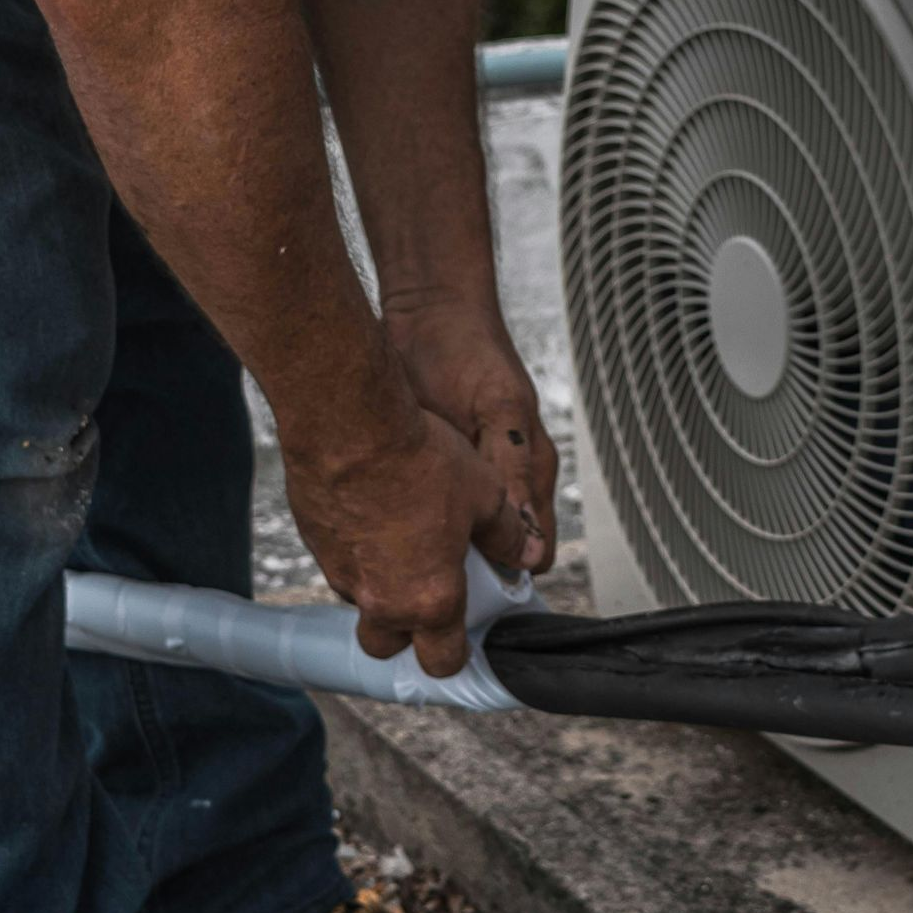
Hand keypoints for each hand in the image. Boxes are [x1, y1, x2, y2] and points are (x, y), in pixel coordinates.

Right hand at [285, 405, 530, 677]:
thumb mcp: (485, 494)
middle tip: (425, 596)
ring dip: (377, 586)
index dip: (455, 654)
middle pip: (386, 646)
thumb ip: (507, 534)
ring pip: (359, 601)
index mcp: (429, 598)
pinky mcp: (313, 543)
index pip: (442, 660)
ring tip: (400, 542)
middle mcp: (380, 598)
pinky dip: (354, 550)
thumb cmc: (419, 460)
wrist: (349, 423)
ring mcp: (341, 572)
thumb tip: (527, 554)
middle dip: (404, 633)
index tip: (464, 637)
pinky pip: (336, 562)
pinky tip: (370, 511)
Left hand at [385, 298, 557, 572]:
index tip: (471, 600)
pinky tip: (380, 533)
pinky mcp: (429, 467)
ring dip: (432, 552)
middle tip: (425, 586)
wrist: (424, 312)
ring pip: (453, 539)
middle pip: (490, 553)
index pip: (532, 551)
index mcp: (529, 470)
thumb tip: (530, 550)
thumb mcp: (496, 410)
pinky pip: (423, 515)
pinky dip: (407, 527)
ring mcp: (464, 475)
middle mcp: (500, 480)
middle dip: (463, 574)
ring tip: (398, 566)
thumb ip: (513, 475)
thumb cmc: (467, 351)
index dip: (508, 578)